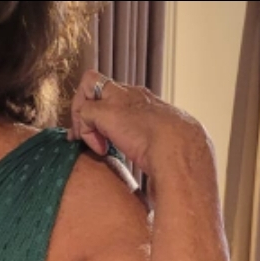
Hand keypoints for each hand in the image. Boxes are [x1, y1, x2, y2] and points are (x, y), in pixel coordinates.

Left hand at [67, 69, 209, 176]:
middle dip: (87, 108)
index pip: (117, 96)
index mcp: (146, 103)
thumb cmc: (177, 157)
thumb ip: (152, 151)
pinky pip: (84, 111)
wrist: (179, 150)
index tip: (104, 141)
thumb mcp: (162, 149)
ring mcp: (119, 99)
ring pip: (88, 85)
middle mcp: (131, 95)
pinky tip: (99, 149)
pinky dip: (85, 131)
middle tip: (86, 137)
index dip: (104, 114)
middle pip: (99, 83)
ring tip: (90, 143)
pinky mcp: (108, 111)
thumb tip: (153, 177)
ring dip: (80, 116)